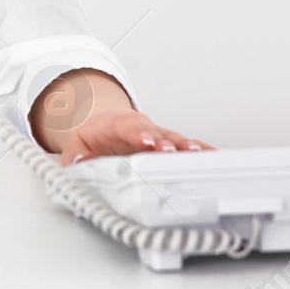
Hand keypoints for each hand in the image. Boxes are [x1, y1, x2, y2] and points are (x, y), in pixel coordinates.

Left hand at [56, 109, 214, 166]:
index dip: (137, 134)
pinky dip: (199, 150)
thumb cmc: (93, 140)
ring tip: (198, 154)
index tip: (146, 141)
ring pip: (173, 138)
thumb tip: (81, 164)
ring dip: (185, 147)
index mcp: (115, 124)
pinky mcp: (168, 144)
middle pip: (154, 132)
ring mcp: (157, 134)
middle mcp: (140, 127)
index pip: (126, 126)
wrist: (103, 128)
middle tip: (171, 151)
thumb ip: (76, 157)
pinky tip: (212, 155)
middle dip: (163, 142)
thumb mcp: (77, 148)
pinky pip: (185, 146)